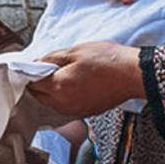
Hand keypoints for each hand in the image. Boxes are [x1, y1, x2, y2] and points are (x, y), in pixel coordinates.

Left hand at [25, 41, 145, 118]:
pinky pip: (66, 107)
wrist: (133, 74)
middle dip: (39, 84)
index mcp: (59, 87)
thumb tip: (37, 62)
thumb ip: (52, 58)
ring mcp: (76, 110)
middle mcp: (64, 103)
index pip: (32, 84)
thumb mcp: (76, 51)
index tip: (34, 66)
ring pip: (52, 104)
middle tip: (47, 69)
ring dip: (51, 92)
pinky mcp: (86, 112)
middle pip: (39, 96)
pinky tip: (74, 85)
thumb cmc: (109, 60)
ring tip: (62, 75)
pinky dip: (64, 98)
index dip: (31, 73)